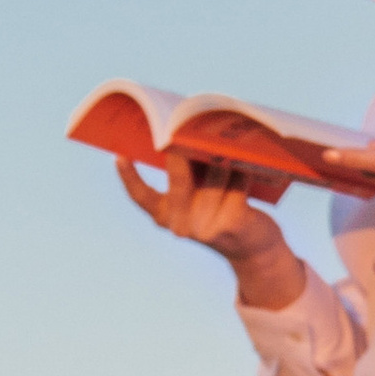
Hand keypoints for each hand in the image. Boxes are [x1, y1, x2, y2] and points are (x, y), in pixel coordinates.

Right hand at [115, 154, 306, 309]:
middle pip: (179, 177)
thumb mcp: (200, 198)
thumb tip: (190, 136)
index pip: (141, 197)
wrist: (254, 251)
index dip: (129, 178)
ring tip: (230, 141)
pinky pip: (237, 182)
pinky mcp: (231, 222)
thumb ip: (190, 175)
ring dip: (224, 155)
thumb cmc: (224, 212)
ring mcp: (205, 226)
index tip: (119, 157)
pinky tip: (250, 161)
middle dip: (185, 147)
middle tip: (187, 124)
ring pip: (215, 174)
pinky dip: (244, 169)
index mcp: (166, 216)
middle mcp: (181, 224)